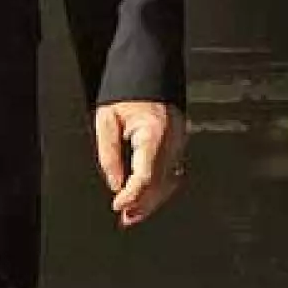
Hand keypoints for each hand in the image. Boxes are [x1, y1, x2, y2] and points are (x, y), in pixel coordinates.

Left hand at [93, 101, 186, 226]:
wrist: (146, 69)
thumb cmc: (126, 90)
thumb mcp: (107, 119)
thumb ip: (109, 153)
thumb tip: (115, 183)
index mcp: (154, 133)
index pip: (145, 176)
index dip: (131, 195)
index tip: (117, 205)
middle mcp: (172, 139)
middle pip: (160, 184)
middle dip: (142, 205)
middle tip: (125, 218)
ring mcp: (180, 140)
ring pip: (170, 182)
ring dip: (152, 201)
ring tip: (134, 214)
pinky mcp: (180, 141)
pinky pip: (173, 171)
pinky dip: (161, 187)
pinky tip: (148, 196)